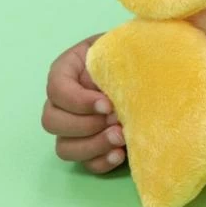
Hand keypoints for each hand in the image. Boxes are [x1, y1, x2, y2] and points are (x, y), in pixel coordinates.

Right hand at [40, 33, 125, 173]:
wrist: (154, 71)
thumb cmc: (136, 52)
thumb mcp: (127, 42)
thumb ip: (124, 45)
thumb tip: (131, 55)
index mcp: (67, 70)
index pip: (56, 89)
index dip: (78, 101)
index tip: (108, 104)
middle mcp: (64, 102)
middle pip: (51, 122)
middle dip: (85, 125)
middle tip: (116, 121)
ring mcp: (74, 128)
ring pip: (64, 148)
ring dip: (92, 146)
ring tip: (121, 138)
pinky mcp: (92, 147)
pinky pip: (86, 163)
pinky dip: (101, 162)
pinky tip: (121, 154)